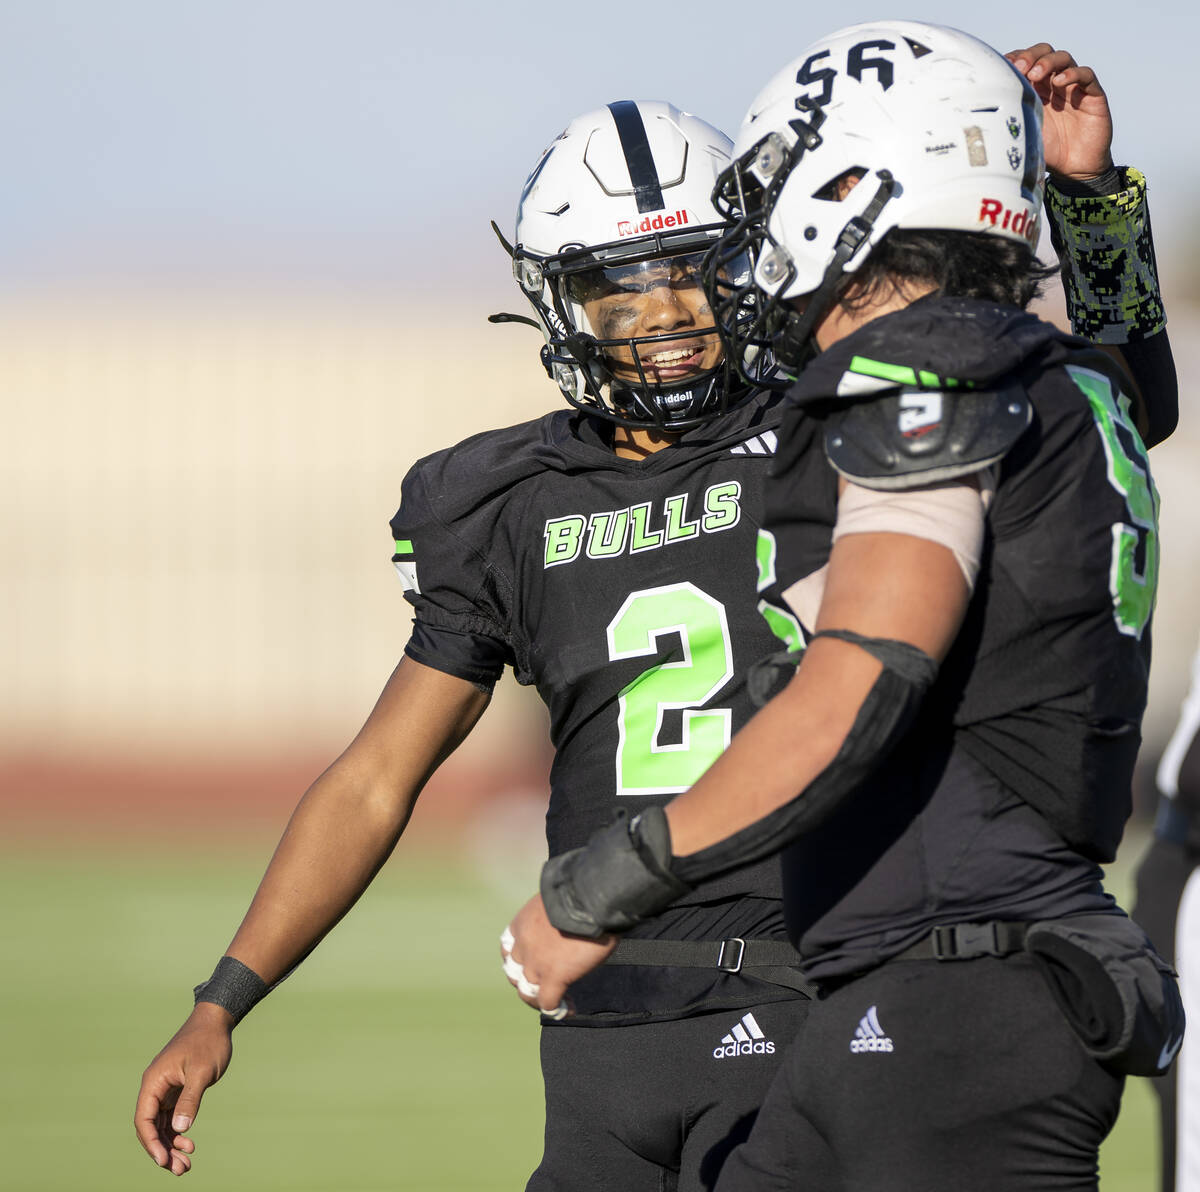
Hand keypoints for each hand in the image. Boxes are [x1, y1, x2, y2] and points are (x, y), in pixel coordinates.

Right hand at [134, 1003, 233, 1174]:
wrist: (216, 1021)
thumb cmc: (208, 1042)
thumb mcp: (201, 1072)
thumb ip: (190, 1099)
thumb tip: (179, 1129)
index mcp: (153, 1082)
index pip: (143, 1120)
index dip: (151, 1143)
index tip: (163, 1160)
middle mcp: (155, 1087)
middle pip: (150, 1127)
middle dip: (162, 1150)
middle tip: (180, 1169)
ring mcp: (165, 1090)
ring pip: (161, 1125)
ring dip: (170, 1145)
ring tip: (186, 1165)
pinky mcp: (176, 1090)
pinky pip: (171, 1117)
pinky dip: (177, 1132)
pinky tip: (189, 1145)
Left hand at [501, 894, 615, 1014]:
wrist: (591, 897)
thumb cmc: (581, 892)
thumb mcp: (555, 902)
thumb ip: (551, 917)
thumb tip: (563, 923)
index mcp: (522, 923)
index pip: (508, 949)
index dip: (518, 960)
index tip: (532, 963)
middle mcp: (523, 945)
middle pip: (514, 973)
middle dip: (527, 980)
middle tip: (545, 983)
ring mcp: (536, 963)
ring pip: (526, 992)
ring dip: (539, 998)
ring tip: (556, 999)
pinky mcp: (554, 976)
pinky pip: (548, 1002)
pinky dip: (557, 1009)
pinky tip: (569, 1008)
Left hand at [1006, 43, 1112, 181]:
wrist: (1074, 169)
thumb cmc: (1047, 152)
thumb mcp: (1022, 135)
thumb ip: (1008, 123)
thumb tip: (978, 120)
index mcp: (1034, 90)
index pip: (1025, 62)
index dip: (1015, 59)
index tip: (1003, 67)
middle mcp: (1053, 84)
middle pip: (1043, 53)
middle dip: (1030, 55)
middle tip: (1019, 68)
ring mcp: (1073, 87)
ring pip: (1063, 58)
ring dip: (1047, 62)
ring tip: (1035, 74)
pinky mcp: (1093, 94)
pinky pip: (1086, 74)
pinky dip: (1073, 73)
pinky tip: (1059, 82)